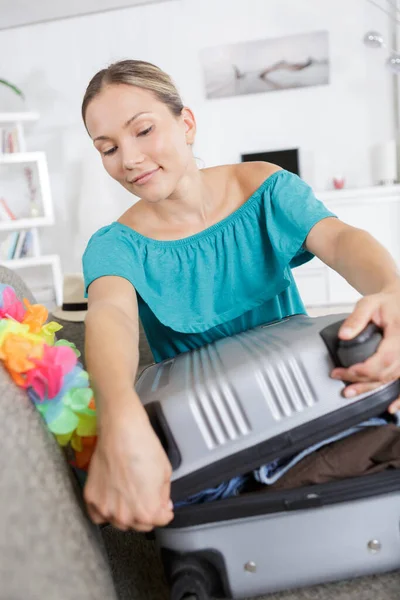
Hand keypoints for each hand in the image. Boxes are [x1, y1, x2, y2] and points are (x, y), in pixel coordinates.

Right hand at [84, 394, 173, 531]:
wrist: (120, 432)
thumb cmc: (145, 448)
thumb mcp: (165, 473)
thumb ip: (163, 496)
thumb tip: (163, 506)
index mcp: (146, 512)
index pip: (160, 521)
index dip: (164, 511)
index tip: (163, 504)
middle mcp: (125, 517)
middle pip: (140, 525)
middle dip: (146, 514)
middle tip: (145, 497)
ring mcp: (105, 509)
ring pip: (120, 522)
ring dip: (126, 514)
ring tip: (128, 496)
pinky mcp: (91, 499)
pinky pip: (99, 516)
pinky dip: (105, 512)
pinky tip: (111, 500)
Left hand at [330, 281, 399, 413]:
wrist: (399, 302)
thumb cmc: (384, 304)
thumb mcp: (368, 304)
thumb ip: (356, 319)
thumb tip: (343, 335)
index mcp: (398, 334)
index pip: (384, 358)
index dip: (366, 369)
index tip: (347, 370)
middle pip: (386, 372)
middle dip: (361, 379)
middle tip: (339, 377)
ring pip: (392, 379)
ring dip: (371, 388)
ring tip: (349, 391)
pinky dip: (399, 399)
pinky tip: (390, 408)